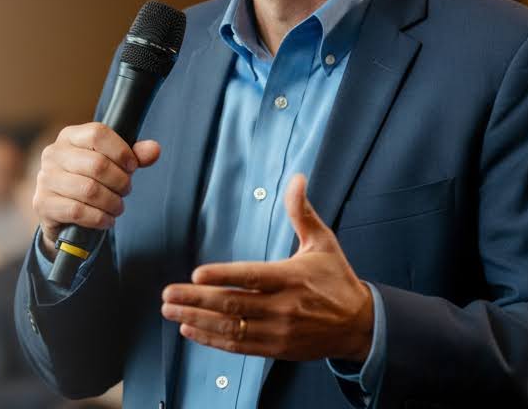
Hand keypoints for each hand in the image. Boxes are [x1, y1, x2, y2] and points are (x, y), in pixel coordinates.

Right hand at [32, 122, 161, 255]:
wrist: (63, 214)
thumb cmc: (90, 181)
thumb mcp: (113, 165)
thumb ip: (134, 156)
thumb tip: (154, 150)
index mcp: (70, 136)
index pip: (98, 134)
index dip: (121, 151)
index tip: (132, 166)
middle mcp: (53, 154)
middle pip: (97, 165)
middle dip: (120, 182)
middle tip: (126, 190)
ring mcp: (45, 179)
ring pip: (89, 190)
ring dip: (112, 202)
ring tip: (117, 206)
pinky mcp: (43, 203)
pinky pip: (78, 211)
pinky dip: (99, 218)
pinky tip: (106, 219)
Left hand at [160, 173, 374, 361]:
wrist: (360, 325)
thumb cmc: (336, 279)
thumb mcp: (323, 242)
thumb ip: (302, 212)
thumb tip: (297, 179)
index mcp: (291, 278)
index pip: (252, 277)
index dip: (223, 276)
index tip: (196, 274)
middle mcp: (283, 307)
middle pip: (233, 304)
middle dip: (196, 300)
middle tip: (167, 294)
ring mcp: (279, 331)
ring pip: (231, 328)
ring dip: (197, 320)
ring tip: (170, 311)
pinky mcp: (276, 348)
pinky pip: (239, 346)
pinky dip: (212, 340)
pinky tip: (190, 329)